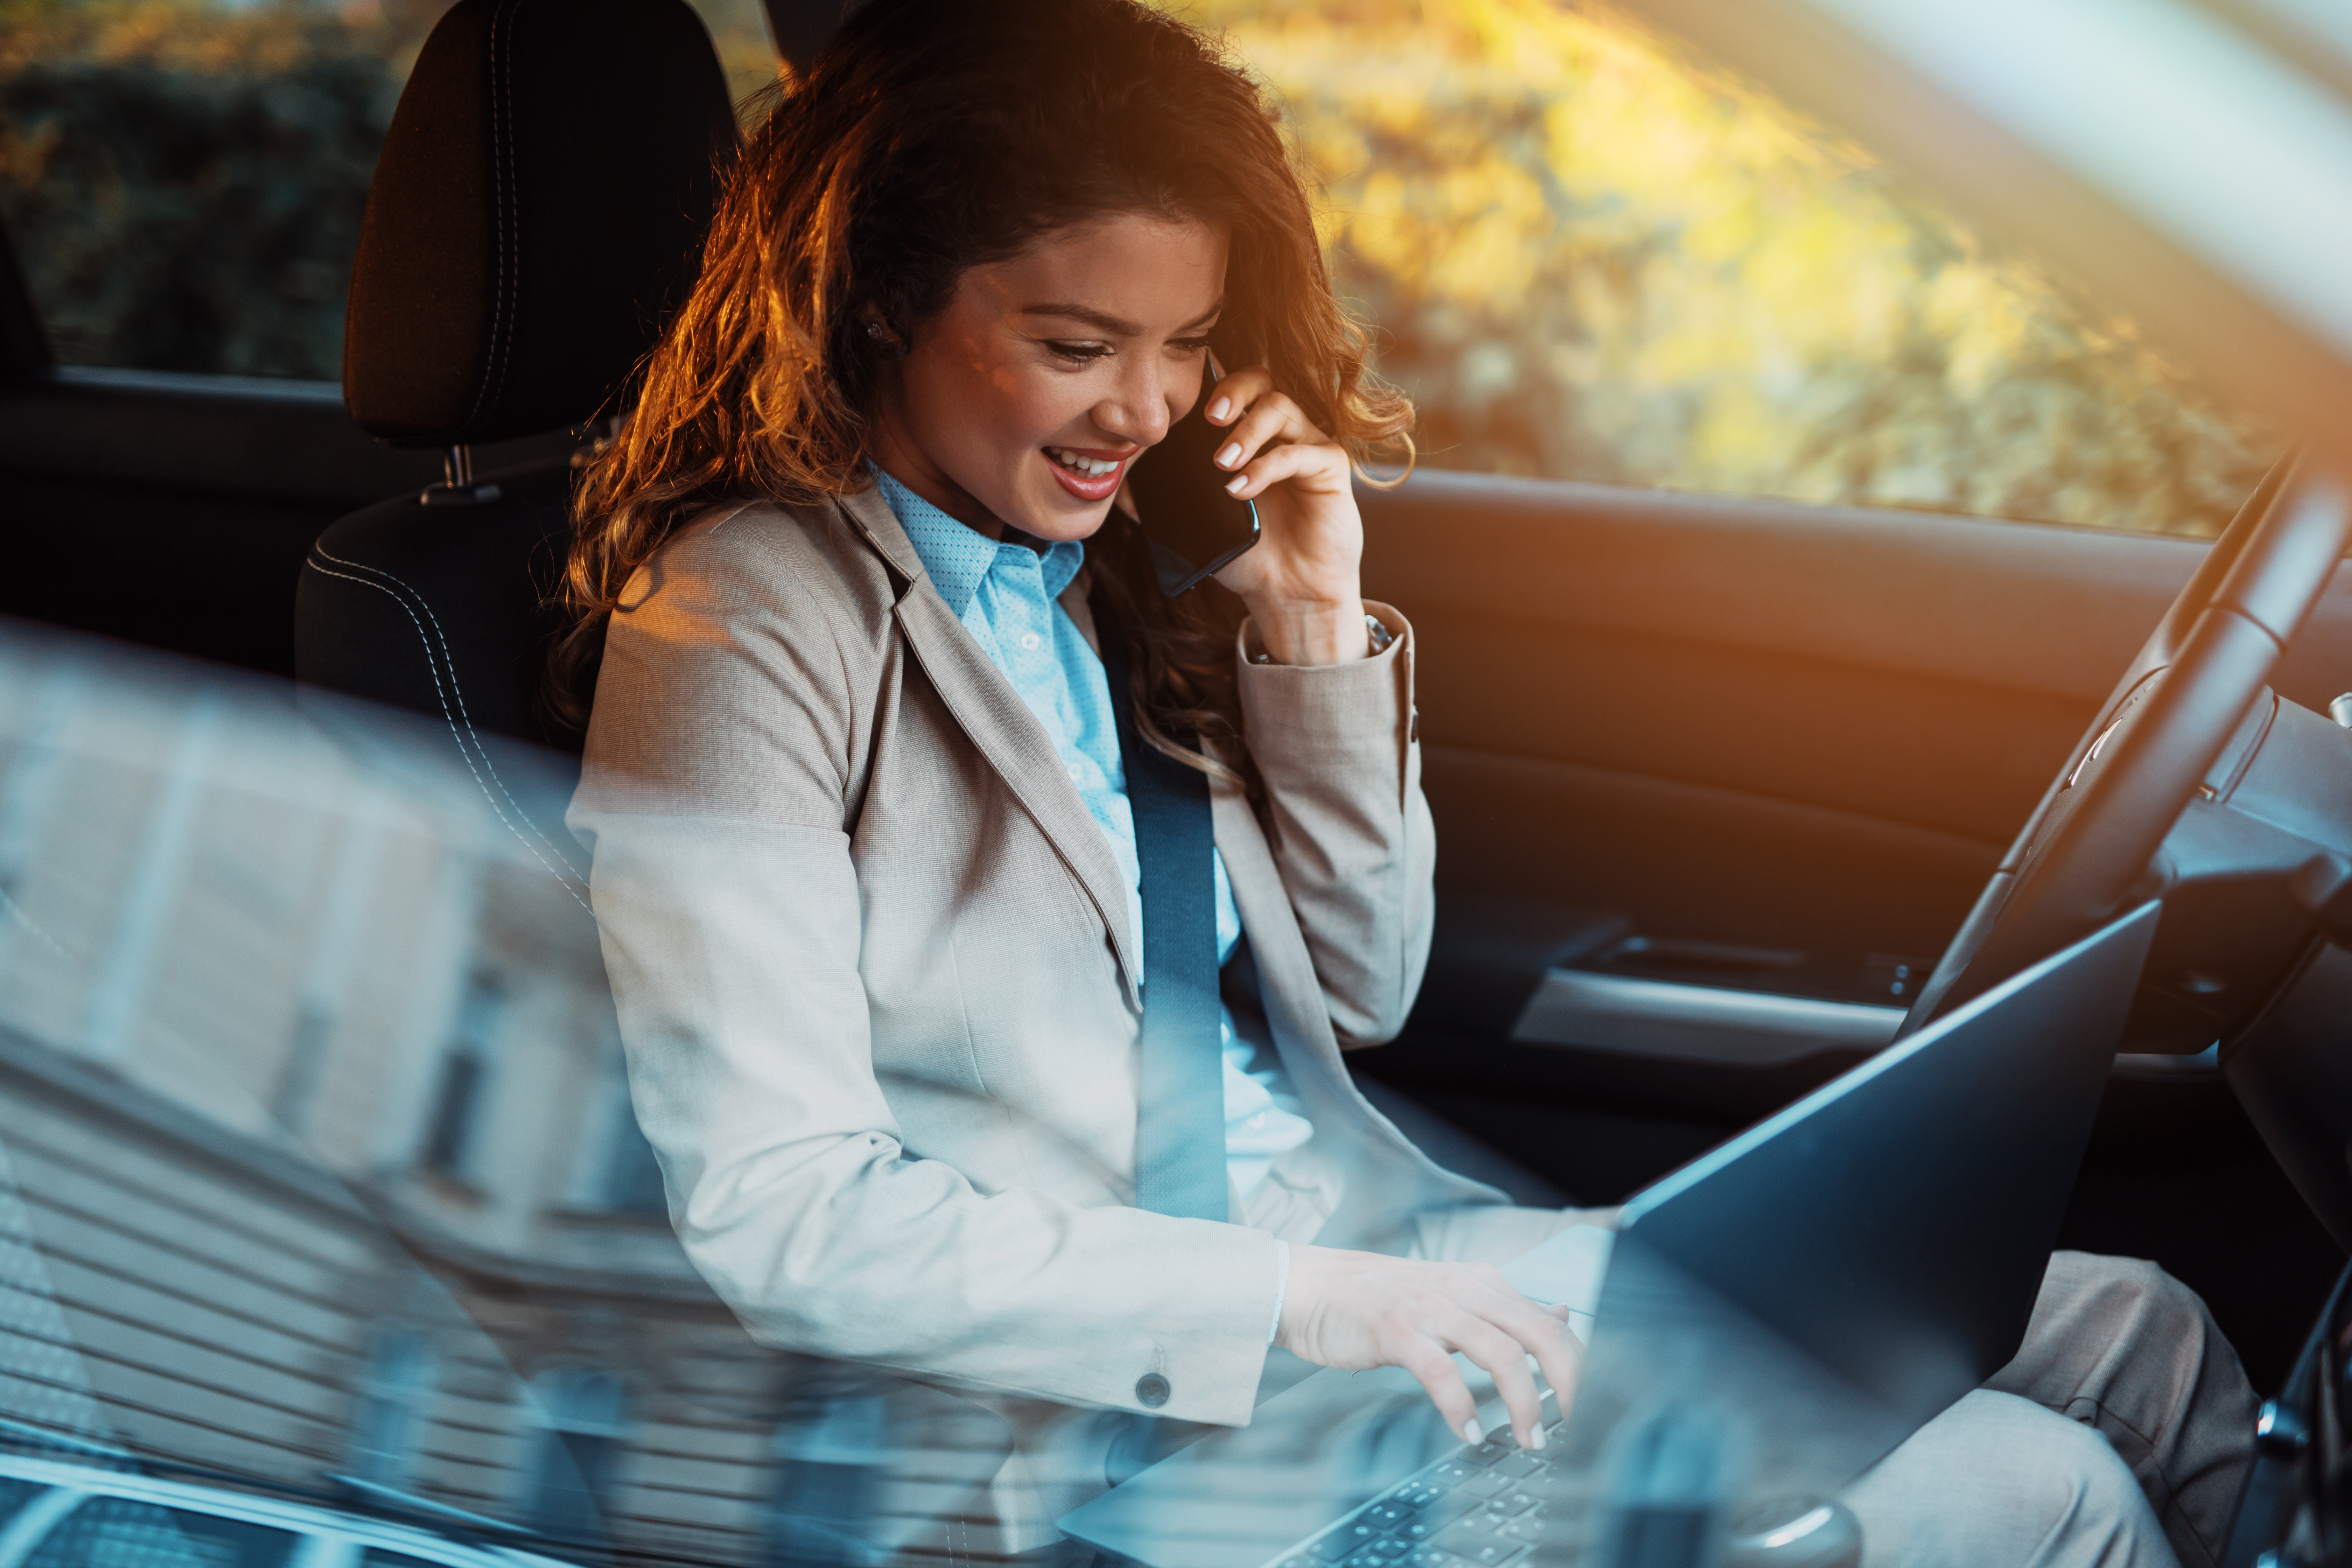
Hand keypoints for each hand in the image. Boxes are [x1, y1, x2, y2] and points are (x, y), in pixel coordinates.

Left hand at [1194, 366, 1368, 666]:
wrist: (1289, 594)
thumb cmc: (1249, 556)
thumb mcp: (1199, 526)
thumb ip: (1167, 504)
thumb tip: (1124, 493)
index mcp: (1246, 436)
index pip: (1228, 390)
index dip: (1207, 385)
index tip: (1180, 405)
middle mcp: (1278, 432)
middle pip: (1259, 379)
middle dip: (1231, 389)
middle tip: (1209, 417)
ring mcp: (1306, 444)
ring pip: (1279, 406)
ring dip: (1245, 431)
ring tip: (1221, 464)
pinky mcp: (1329, 465)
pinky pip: (1297, 452)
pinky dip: (1264, 467)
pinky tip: (1241, 490)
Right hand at [1275, 1245, 1583, 1449]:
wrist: (1313, 1286)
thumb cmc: (1381, 1298)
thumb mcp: (1453, 1293)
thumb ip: (1506, 1309)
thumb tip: (1561, 1314)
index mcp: (1483, 1283)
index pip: (1550, 1321)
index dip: (1579, 1365)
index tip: (1590, 1405)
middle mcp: (1464, 1288)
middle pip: (1538, 1332)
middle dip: (1569, 1382)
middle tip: (1577, 1425)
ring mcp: (1430, 1306)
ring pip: (1499, 1351)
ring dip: (1523, 1401)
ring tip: (1529, 1438)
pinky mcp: (1396, 1328)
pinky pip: (1439, 1370)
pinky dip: (1459, 1405)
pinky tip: (1467, 1431)